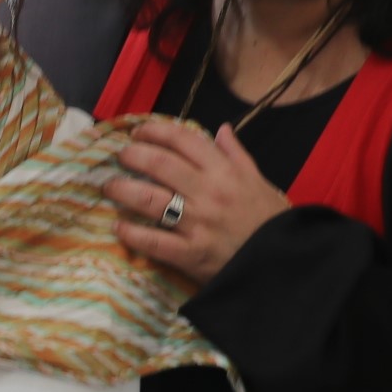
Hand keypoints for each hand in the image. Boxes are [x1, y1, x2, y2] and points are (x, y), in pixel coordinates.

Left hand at [109, 119, 292, 283]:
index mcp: (225, 172)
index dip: (155, 131)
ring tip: (110, 187)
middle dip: (132, 155)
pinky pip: (154, 241)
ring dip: (123, 189)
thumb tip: (221, 129)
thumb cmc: (269, 220)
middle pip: (160, 164)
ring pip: (150, 199)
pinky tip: (118, 226)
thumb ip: (237, 155)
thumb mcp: (259, 181)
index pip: (183, 140)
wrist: (281, 263)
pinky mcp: (191, 253)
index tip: (137, 132)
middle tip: (119, 157)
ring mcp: (198, 223)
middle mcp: (208, 192)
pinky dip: (132, 233)